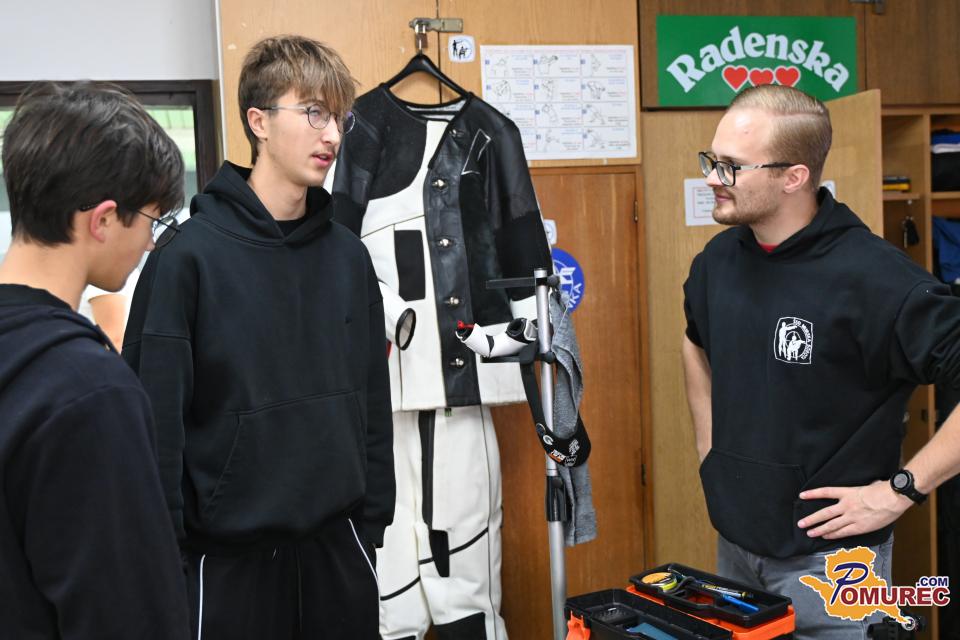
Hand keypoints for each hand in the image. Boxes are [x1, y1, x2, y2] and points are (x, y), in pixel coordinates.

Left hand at [797, 480, 912, 539]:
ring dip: (819, 529)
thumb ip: (859, 490)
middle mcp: (846, 505)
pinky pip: (843, 532)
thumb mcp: (867, 485)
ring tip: (809, 533)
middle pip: (824, 513)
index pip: (825, 492)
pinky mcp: (860, 527)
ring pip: (831, 525)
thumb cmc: (883, 490)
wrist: (893, 499)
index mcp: (848, 492)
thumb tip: (862, 489)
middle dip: (811, 519)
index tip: (802, 496)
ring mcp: (852, 517)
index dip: (813, 494)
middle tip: (801, 524)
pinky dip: (833, 535)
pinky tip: (826, 536)